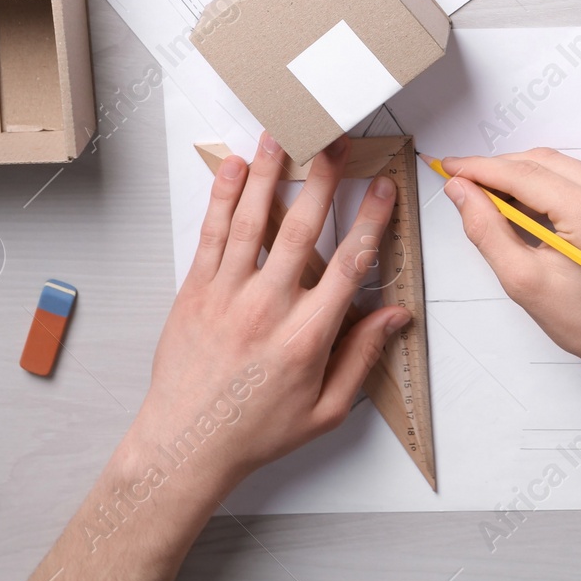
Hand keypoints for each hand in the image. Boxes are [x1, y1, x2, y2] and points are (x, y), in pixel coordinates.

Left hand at [127, 133, 411, 495]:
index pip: (349, 264)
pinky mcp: (194, 292)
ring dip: (268, 173)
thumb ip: (362, 356)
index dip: (370, 220)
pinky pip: (212, 234)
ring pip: (252, 221)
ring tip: (280, 136)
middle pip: (302, 228)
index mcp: (306, 336)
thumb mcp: (326, 409)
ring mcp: (227, 295)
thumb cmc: (256, 430)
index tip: (382, 188)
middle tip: (334, 143)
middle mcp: (267, 307)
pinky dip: (222, 197)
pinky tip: (233, 169)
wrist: (186, 444)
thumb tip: (394, 316)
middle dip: (322, 180)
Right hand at [440, 148, 580, 380]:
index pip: (526, 174)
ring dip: (525, 176)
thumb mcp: (525, 283)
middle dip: (500, 170)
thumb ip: (487, 230)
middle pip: (544, 162)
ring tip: (494, 200)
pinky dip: (551, 185)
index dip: (481, 168)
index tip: (450, 167)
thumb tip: (461, 190)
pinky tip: (531, 206)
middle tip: (464, 185)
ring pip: (562, 165)